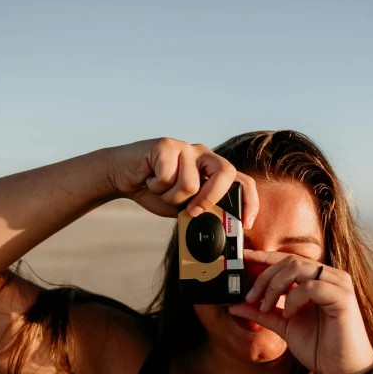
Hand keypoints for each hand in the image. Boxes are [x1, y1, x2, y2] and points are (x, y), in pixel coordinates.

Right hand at [105, 138, 258, 224]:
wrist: (122, 176)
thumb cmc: (156, 191)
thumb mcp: (184, 206)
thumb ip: (201, 211)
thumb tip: (219, 229)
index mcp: (213, 170)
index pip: (243, 181)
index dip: (250, 201)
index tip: (246, 223)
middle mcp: (204, 155)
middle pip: (225, 173)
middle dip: (210, 198)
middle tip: (192, 211)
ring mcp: (186, 147)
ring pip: (190, 183)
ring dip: (170, 197)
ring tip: (159, 189)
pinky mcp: (166, 144)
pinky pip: (167, 176)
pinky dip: (155, 186)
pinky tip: (148, 178)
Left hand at [228, 250, 372, 373]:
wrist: (343, 371)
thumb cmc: (320, 348)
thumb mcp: (284, 325)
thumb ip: (263, 313)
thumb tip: (235, 305)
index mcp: (317, 280)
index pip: (288, 259)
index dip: (264, 256)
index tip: (243, 257)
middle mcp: (329, 276)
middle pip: (289, 260)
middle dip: (264, 278)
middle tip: (251, 298)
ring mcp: (338, 283)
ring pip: (297, 267)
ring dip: (274, 286)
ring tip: (266, 306)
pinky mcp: (343, 296)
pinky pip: (310, 286)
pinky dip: (293, 298)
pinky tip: (289, 314)